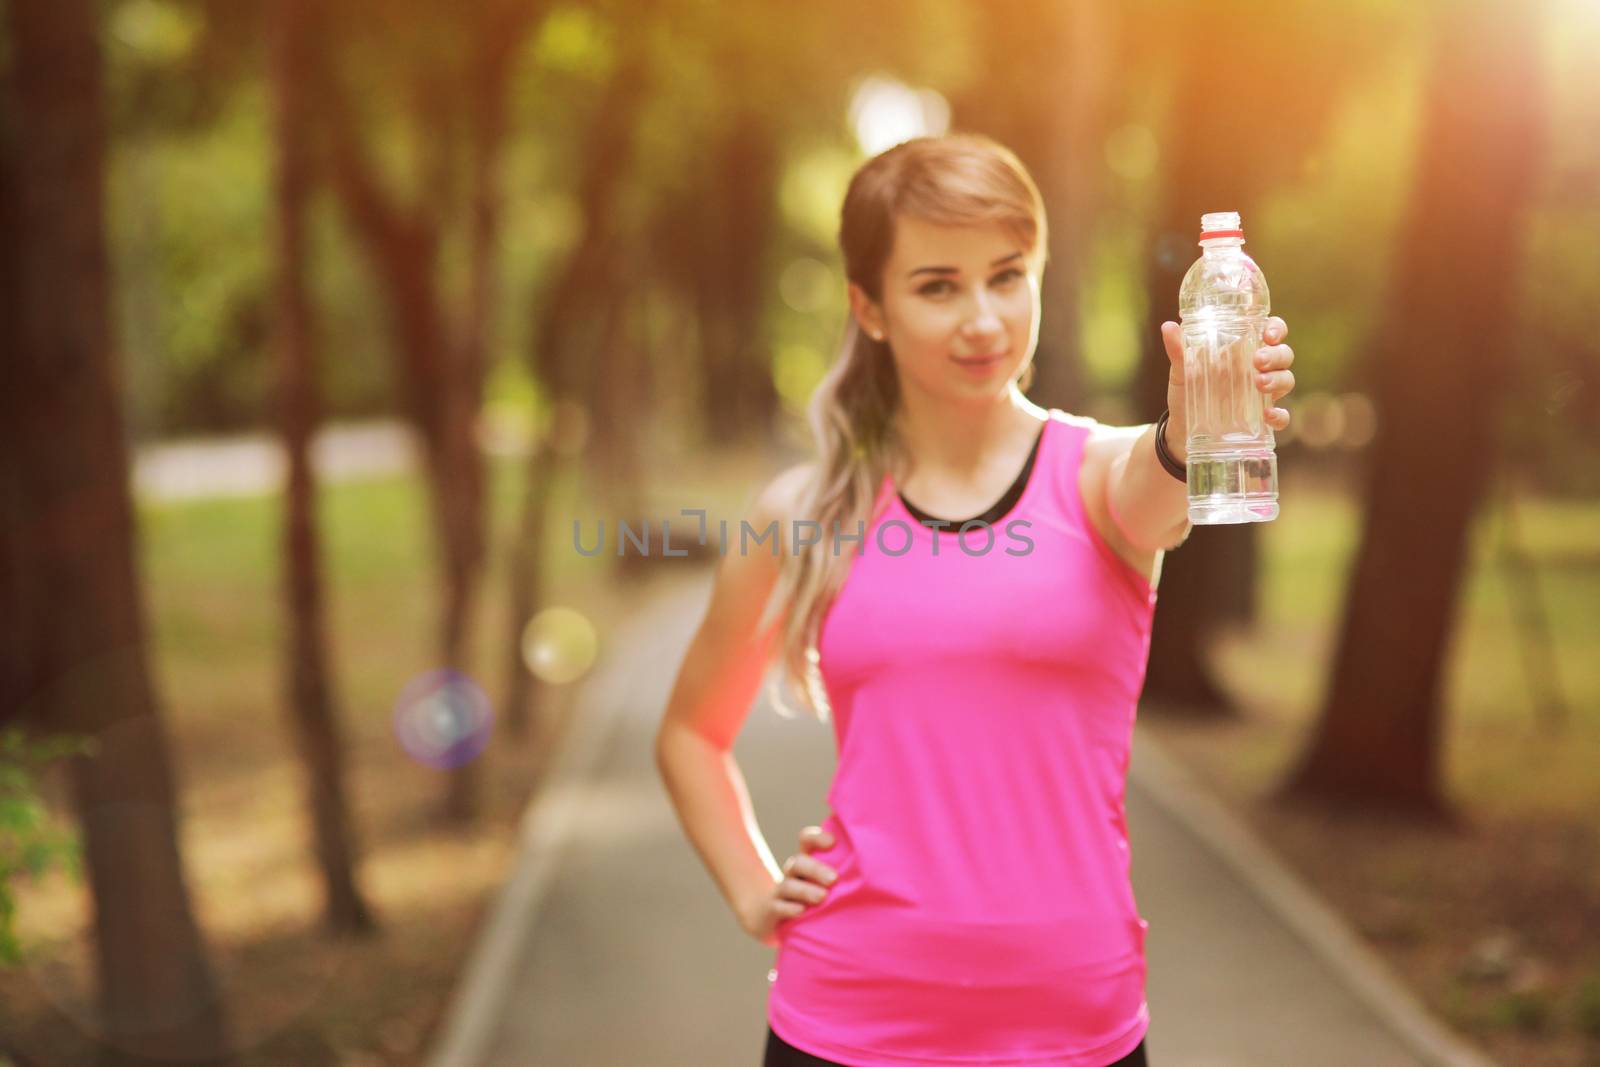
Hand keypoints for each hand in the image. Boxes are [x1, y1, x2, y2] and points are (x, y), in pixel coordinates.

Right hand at [738, 825, 838, 947]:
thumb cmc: (813, 898)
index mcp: (807, 861)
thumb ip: (846, 871)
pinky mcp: (773, 911)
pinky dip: (789, 908)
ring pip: (788, 885)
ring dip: (805, 890)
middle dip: (816, 869)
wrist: (770, 917)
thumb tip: (881, 859)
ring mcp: (781, 892)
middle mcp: (793, 874)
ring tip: (821, 898)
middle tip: (834, 879)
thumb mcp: (827, 883)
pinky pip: (778, 907)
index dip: (816, 838)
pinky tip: (801, 912)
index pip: (806, 840)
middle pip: (799, 862)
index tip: (833, 842)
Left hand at [1159, 316, 1295, 452]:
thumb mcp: (1181, 370)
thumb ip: (1178, 349)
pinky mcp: (1261, 420)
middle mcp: (1258, 370)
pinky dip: (1279, 415)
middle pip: (1284, 354)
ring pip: (1287, 380)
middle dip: (1276, 355)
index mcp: (1243, 351)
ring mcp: (1262, 395)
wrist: (1181, 429)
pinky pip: (1282, 417)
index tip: (1267, 334)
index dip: (1276, 329)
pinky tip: (1268, 416)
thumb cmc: (1187, 391)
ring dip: (1278, 380)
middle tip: (1258, 361)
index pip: (1271, 332)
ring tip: (1259, 383)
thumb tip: (1168, 326)